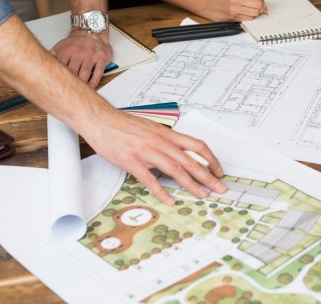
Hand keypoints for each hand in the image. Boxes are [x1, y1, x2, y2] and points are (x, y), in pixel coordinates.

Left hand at [50, 29, 112, 87]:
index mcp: (66, 51)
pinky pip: (98, 72)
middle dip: (70, 82)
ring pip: (85, 73)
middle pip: (73, 72)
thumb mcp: (60, 46)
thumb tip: (40, 65)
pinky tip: (91, 87)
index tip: (56, 86)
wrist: (92, 33)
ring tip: (78, 92)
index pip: (60, 67)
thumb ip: (51, 56)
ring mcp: (91, 56)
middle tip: (67, 92)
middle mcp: (79, 53)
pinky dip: (94, 81)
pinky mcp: (101, 59)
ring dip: (82, 83)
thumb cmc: (76, 43)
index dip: (58, 78)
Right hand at [85, 110, 226, 204]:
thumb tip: (178, 154)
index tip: (218, 170)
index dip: (211, 159)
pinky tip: (170, 199)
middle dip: (208, 176)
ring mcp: (146, 152)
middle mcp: (161, 142)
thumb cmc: (124, 125)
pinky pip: (149, 179)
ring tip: (202, 194)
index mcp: (167, 134)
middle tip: (220, 188)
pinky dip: (161, 191)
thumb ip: (166, 142)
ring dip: (191, 184)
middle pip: (190, 160)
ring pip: (175, 169)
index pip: (197, 146)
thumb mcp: (152, 129)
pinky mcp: (131, 161)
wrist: (101, 120)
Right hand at [198, 0, 267, 21]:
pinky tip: (244, 14)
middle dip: (260, 6)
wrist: (207, 3)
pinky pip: (249, 19)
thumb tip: (261, 1)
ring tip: (249, 10)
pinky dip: (249, 17)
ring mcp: (235, 9)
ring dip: (255, 13)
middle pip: (259, 4)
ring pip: (255, 13)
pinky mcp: (234, 17)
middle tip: (257, 7)